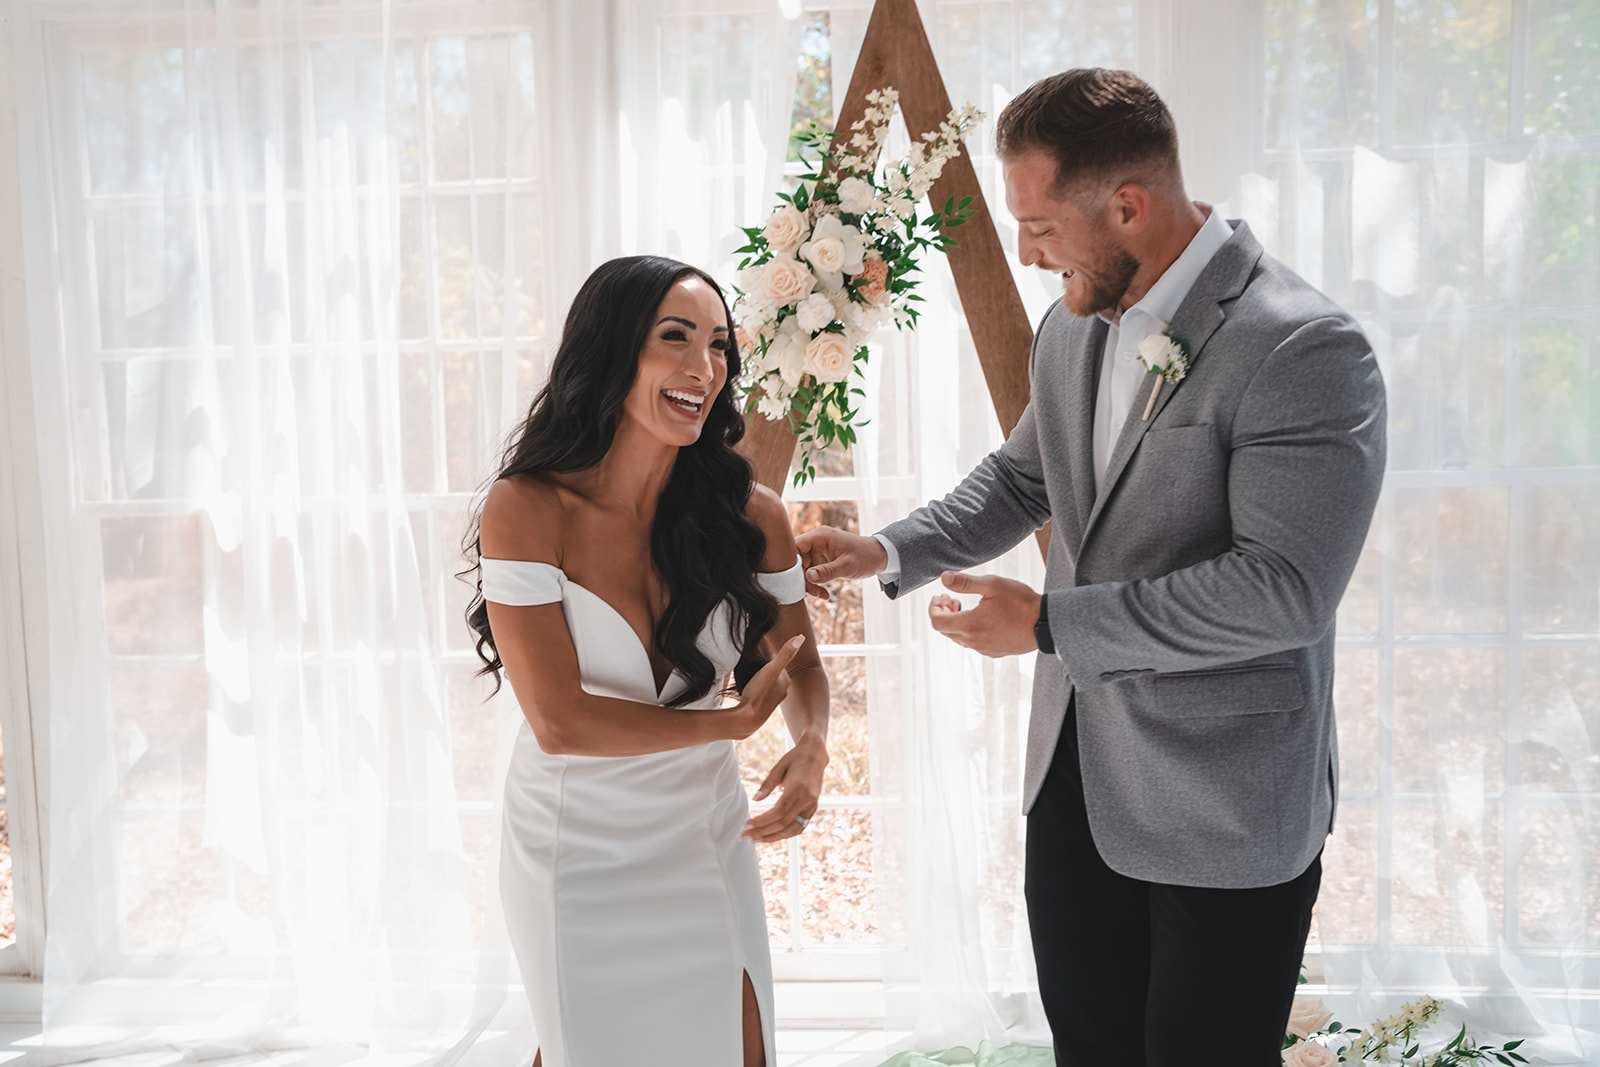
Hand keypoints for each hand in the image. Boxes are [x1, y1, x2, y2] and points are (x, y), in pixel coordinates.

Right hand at [726, 635, 803, 739]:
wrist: (748, 718)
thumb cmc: (759, 693)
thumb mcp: (771, 669)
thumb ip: (785, 654)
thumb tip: (800, 637)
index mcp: (786, 680)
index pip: (778, 662)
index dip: (767, 656)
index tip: (759, 652)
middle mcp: (782, 690)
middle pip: (773, 672)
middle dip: (764, 667)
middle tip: (752, 663)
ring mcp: (772, 699)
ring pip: (767, 681)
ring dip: (759, 677)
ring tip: (750, 676)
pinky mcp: (762, 705)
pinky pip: (760, 690)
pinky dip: (755, 686)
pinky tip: (749, 688)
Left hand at [742, 736, 826, 843]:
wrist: (815, 754)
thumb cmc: (795, 758)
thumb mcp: (779, 766)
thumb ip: (767, 784)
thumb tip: (755, 800)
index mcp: (799, 788)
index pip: (778, 812)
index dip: (762, 821)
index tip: (746, 825)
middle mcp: (808, 799)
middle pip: (784, 823)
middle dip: (763, 832)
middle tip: (745, 836)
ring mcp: (812, 805)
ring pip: (793, 829)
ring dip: (773, 837)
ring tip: (756, 839)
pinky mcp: (813, 808)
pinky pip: (799, 827)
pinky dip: (785, 834)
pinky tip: (772, 836)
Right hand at [793, 525, 888, 600]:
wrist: (879, 557)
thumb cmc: (866, 556)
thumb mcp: (847, 566)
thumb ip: (827, 572)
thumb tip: (808, 577)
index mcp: (820, 536)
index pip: (795, 546)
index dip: (791, 562)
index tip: (794, 579)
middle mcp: (816, 543)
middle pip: (797, 561)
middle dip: (802, 579)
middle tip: (813, 592)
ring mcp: (818, 552)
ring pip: (803, 570)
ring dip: (810, 584)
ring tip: (821, 594)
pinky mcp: (821, 561)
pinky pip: (812, 574)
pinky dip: (816, 584)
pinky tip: (824, 593)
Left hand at [928, 571, 1042, 657]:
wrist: (1046, 624)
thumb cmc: (1021, 602)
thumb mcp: (992, 585)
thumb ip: (965, 582)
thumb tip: (944, 578)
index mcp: (970, 625)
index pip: (937, 622)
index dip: (933, 608)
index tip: (941, 596)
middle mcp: (974, 641)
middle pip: (946, 631)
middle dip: (944, 613)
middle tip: (952, 599)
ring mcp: (985, 649)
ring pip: (959, 638)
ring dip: (957, 622)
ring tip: (965, 607)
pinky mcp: (995, 652)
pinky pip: (974, 643)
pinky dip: (970, 631)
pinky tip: (981, 618)